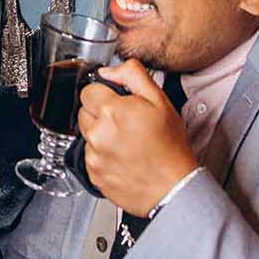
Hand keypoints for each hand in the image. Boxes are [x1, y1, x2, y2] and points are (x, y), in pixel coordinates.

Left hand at [77, 62, 199, 216]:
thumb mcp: (160, 100)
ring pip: (86, 134)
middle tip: (125, 122)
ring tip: (126, 141)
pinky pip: (90, 156)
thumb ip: (132, 75)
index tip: (117, 102)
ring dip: (101, 134)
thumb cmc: (170, 147)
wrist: (174, 187)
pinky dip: (102, 155)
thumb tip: (109, 71)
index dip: (105, 94)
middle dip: (101, 113)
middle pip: (84, 111)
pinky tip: (122, 157)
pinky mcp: (93, 174)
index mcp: (111, 111)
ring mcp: (94, 156)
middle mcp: (97, 134)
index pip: (88, 90)